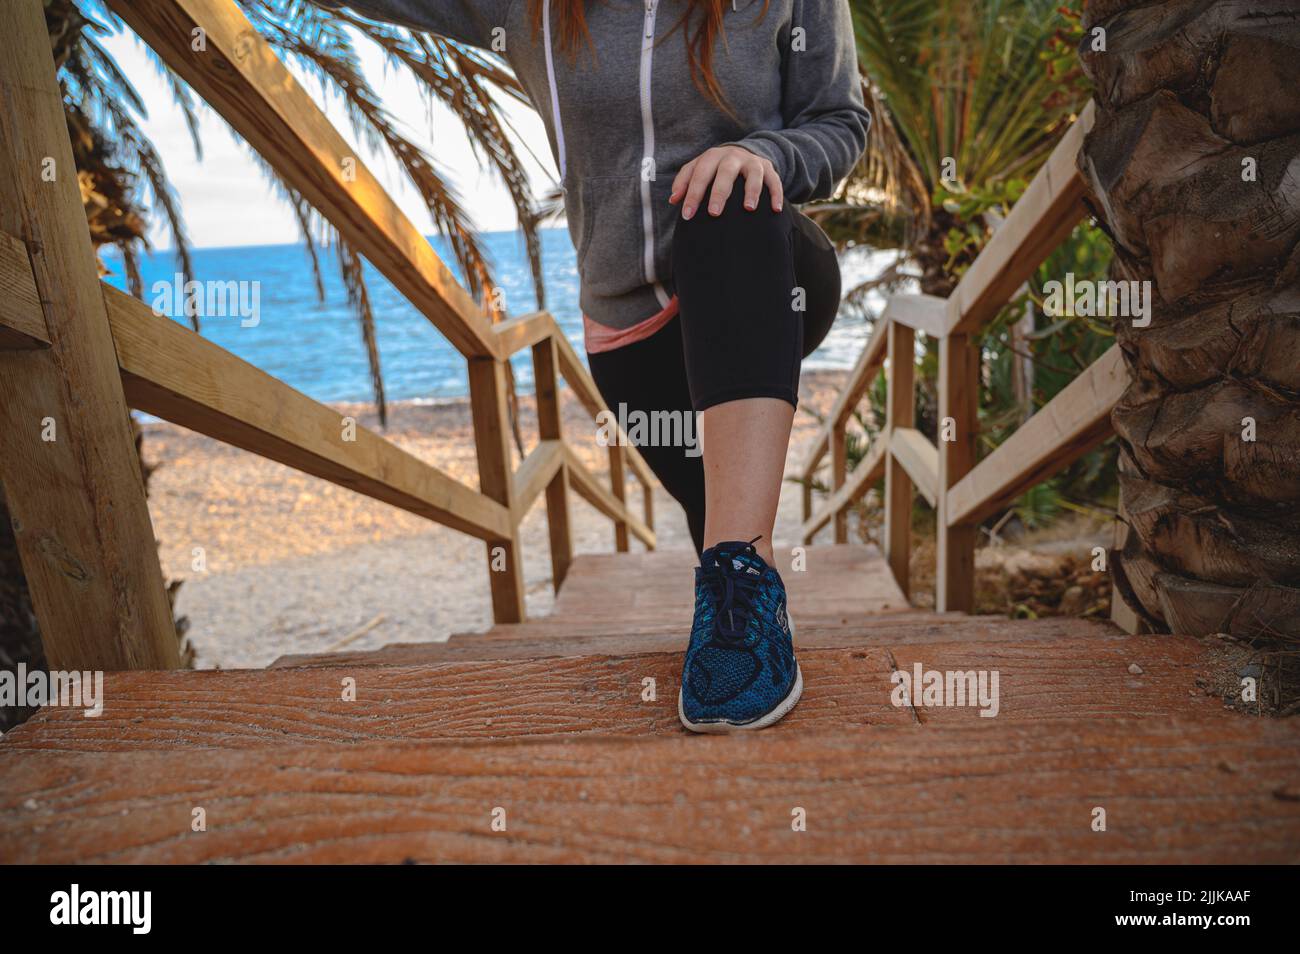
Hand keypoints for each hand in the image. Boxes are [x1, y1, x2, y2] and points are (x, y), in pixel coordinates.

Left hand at [668, 145, 782, 219]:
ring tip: (749, 209)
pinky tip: (775, 209)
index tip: (687, 216)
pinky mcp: (768, 168)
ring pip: (753, 174)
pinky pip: (774, 180)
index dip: (692, 194)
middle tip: (714, 213)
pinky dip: (776, 194)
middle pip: (725, 172)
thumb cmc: (715, 168)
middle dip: (719, 193)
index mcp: (712, 157)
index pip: (700, 174)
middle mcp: (732, 156)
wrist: (743, 154)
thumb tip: (673, 199)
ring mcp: (752, 162)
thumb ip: (685, 182)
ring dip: (752, 191)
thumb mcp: (699, 169)